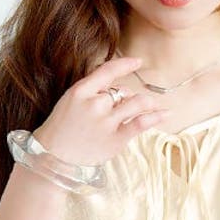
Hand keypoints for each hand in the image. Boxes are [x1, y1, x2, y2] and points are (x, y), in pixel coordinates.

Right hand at [32, 55, 170, 166]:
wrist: (53, 158)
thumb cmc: (61, 130)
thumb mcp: (71, 102)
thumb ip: (93, 92)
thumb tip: (121, 91)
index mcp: (81, 91)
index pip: (108, 71)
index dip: (126, 64)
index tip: (138, 62)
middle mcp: (95, 104)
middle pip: (122, 91)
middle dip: (126, 97)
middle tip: (126, 105)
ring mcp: (106, 122)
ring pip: (136, 103)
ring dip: (147, 103)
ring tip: (155, 104)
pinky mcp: (116, 139)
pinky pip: (140, 124)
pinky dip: (155, 117)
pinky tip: (165, 113)